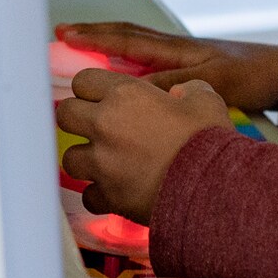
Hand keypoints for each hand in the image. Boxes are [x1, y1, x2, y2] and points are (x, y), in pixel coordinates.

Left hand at [54, 68, 232, 220]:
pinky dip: (99, 195)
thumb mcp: (205, 100)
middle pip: (65, 115)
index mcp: (125, 95)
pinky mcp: (108, 196)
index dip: (92, 90)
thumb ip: (188, 90)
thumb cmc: (208, 140)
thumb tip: (181, 94)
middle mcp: (105, 125)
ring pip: (69, 158)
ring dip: (85, 160)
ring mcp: (102, 163)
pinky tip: (115, 192)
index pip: (83, 81)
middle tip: (97, 128)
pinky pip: (88, 196)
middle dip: (78, 120)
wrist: (212, 187)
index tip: (103, 99)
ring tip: (104, 163)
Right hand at [58, 21, 277, 113]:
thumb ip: (174, 84)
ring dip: (105, 41)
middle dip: (91, 33)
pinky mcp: (187, 68)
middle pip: (124, 35)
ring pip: (133, 44)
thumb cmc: (249, 76)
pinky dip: (125, 57)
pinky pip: (146, 58)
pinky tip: (118, 69)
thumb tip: (134, 91)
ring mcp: (179, 56)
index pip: (126, 38)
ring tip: (78, 43)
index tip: (64, 34)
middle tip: (60, 33)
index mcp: (174, 48)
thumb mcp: (211, 82)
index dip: (94, 37)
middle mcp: (172, 48)